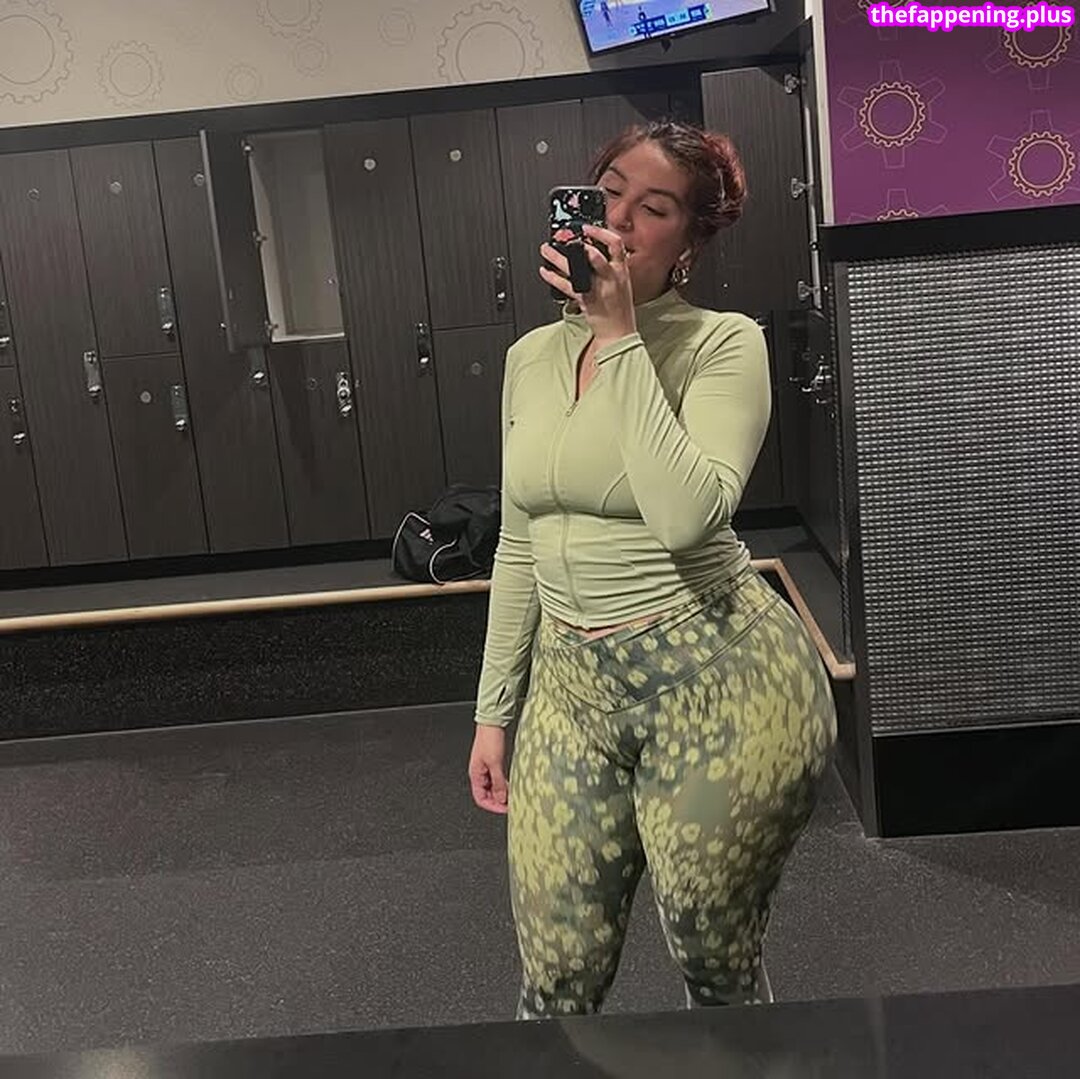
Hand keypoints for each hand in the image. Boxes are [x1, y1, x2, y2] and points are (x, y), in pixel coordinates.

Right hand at [468, 725, 508, 814]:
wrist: (492, 723)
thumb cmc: (489, 739)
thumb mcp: (495, 763)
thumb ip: (498, 782)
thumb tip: (501, 799)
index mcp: (475, 775)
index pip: (481, 799)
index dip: (492, 806)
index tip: (504, 809)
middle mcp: (479, 774)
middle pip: (487, 795)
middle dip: (498, 801)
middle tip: (511, 804)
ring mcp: (486, 768)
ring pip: (493, 788)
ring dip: (502, 793)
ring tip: (513, 796)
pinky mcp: (493, 763)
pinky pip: (497, 779)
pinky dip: (504, 784)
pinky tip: (512, 785)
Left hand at [540, 224, 636, 348]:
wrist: (619, 333)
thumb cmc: (620, 310)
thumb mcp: (623, 284)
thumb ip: (611, 268)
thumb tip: (594, 253)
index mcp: (621, 271)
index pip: (615, 244)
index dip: (601, 233)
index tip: (588, 228)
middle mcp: (610, 278)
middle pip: (594, 255)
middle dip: (579, 245)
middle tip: (565, 239)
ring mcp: (597, 289)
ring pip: (576, 269)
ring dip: (558, 258)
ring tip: (546, 250)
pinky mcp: (585, 300)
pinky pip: (566, 287)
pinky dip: (553, 278)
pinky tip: (545, 272)